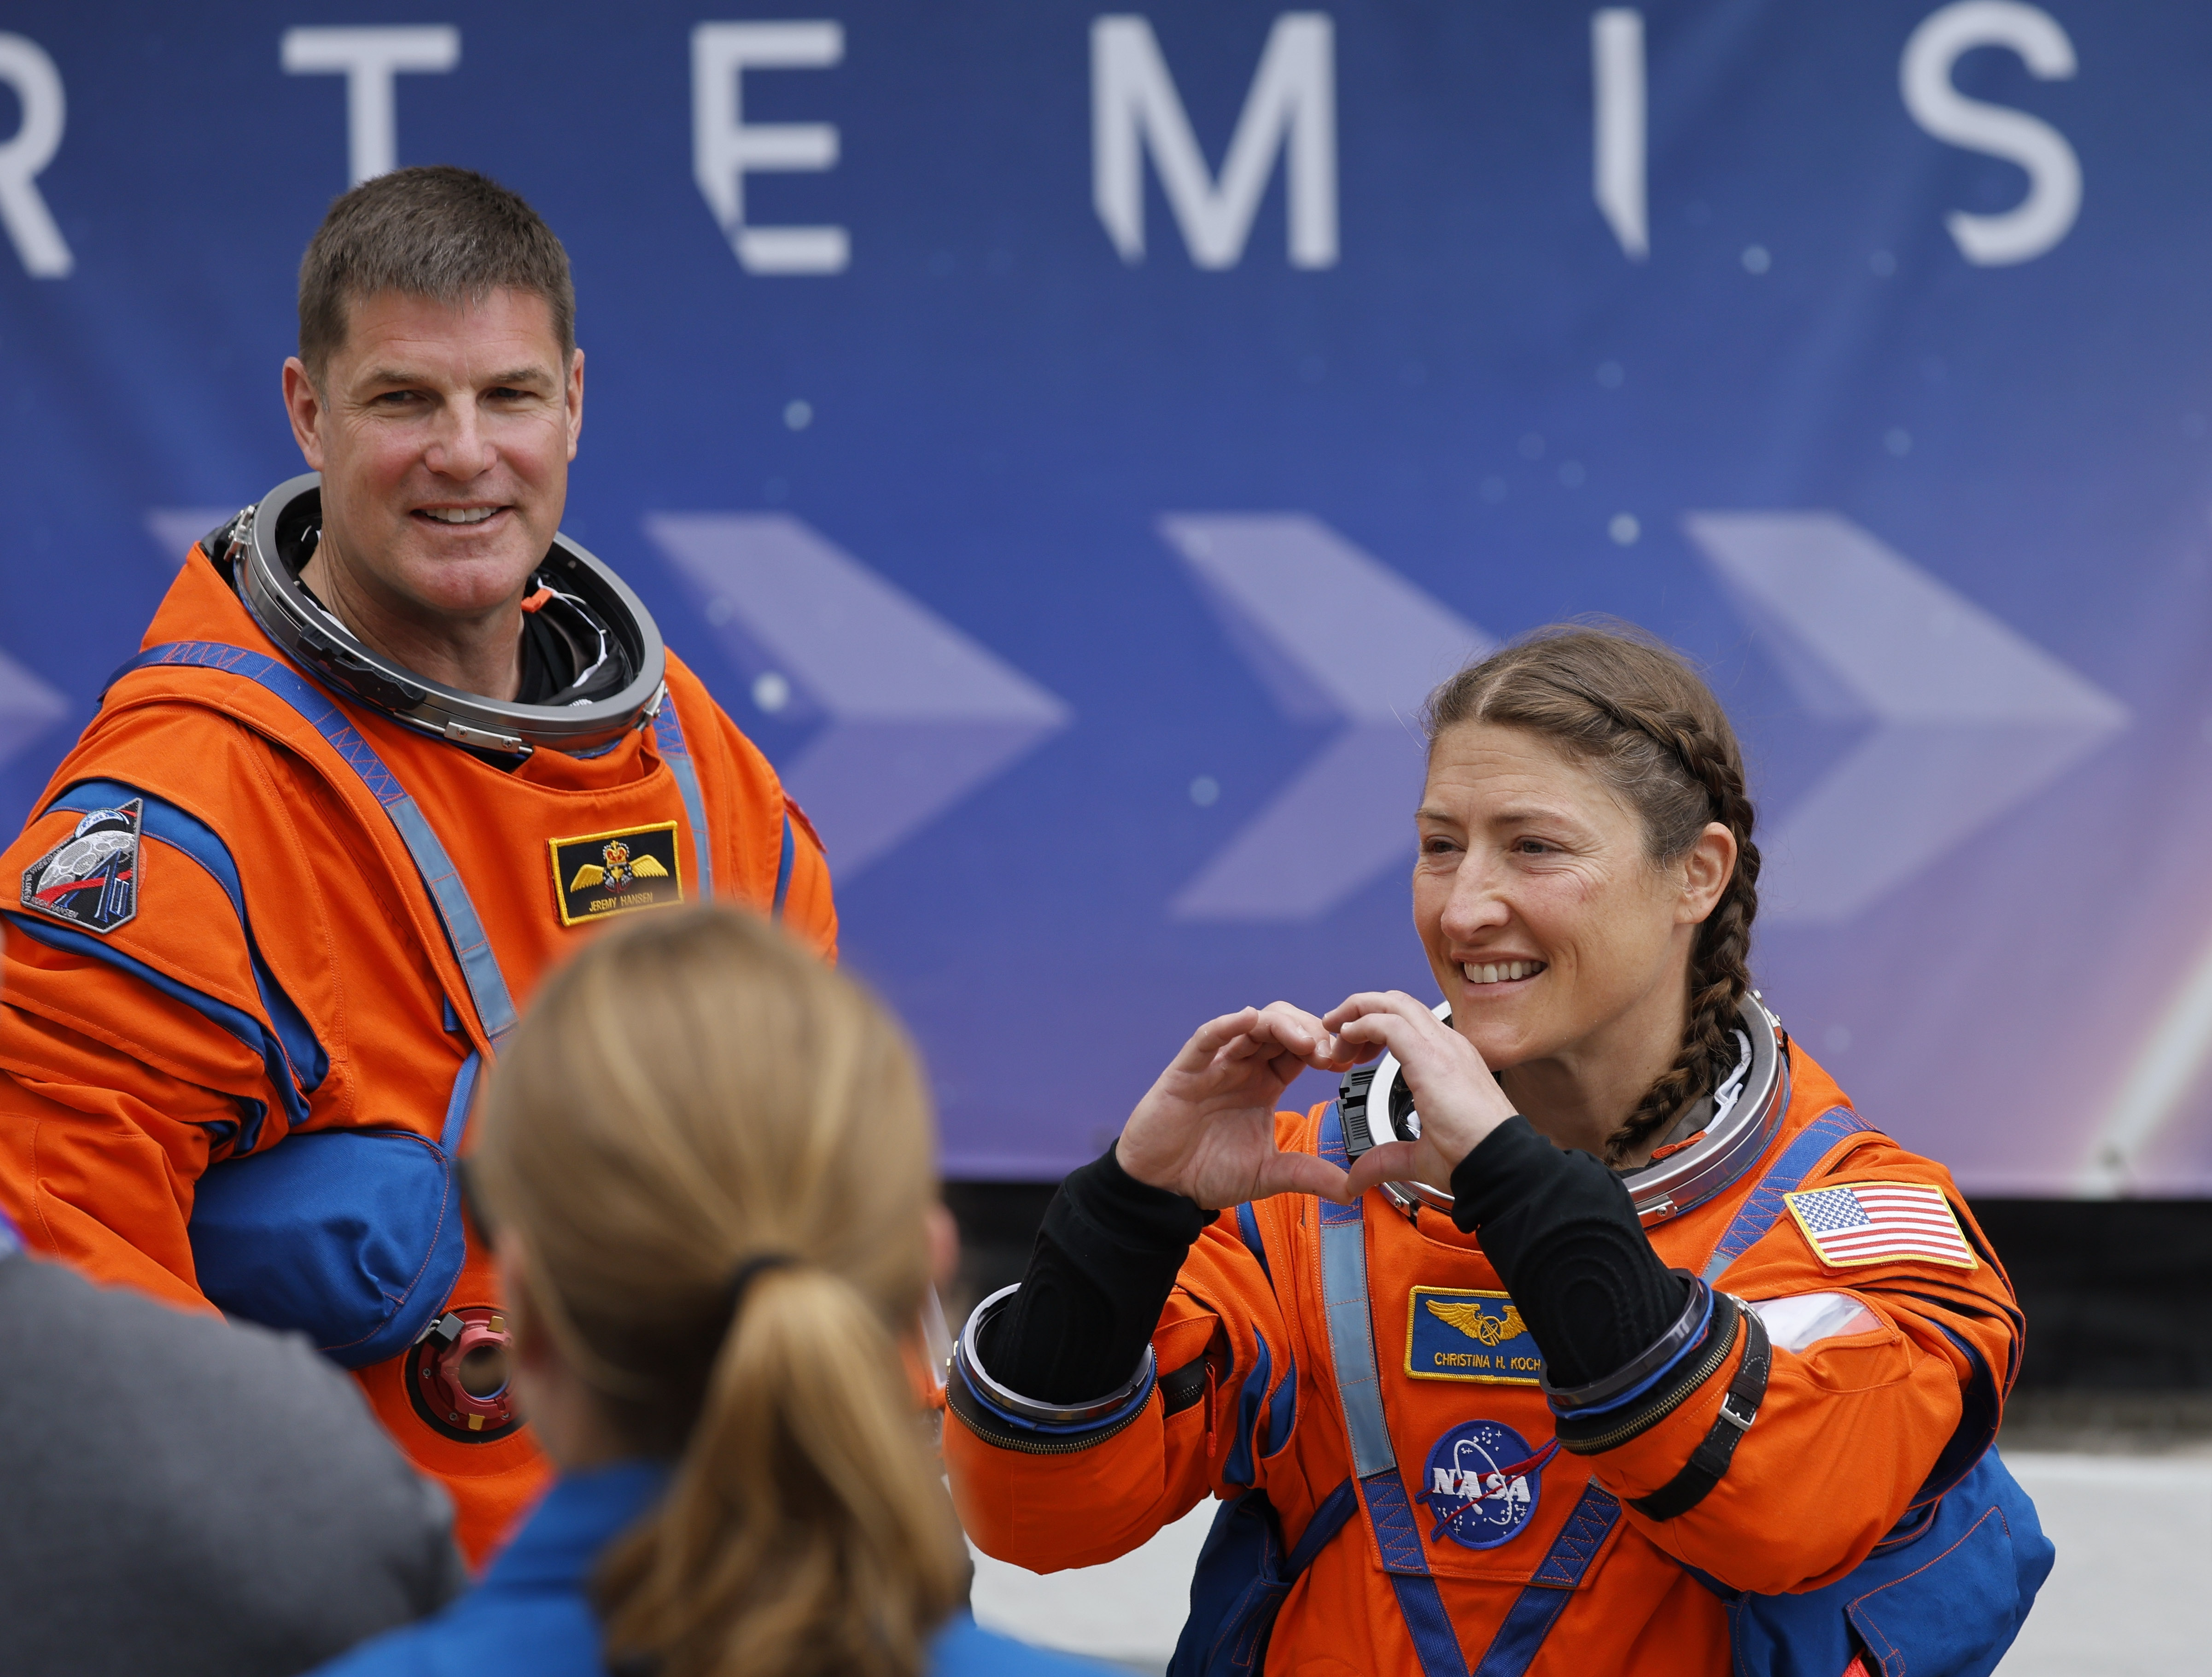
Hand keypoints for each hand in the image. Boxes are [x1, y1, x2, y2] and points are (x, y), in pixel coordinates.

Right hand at [1116, 1003, 1365, 1209]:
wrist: (1162, 1188)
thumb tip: (1352, 1188)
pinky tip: (1249, 1018)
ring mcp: (1215, 1064)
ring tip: (1305, 1042)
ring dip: (1283, 1025)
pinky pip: (1207, 1038)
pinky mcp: (1187, 1070)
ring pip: (1252, 1024)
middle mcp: (1243, 1067)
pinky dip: (1228, 1024)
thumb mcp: (1269, 1174)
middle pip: (1283, 1025)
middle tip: (1330, 1054)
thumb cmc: (1207, 1173)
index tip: (1345, 1063)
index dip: (1325, 1047)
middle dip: (1311, 1031)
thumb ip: (1308, 1174)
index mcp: (1265, 1083)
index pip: (1301, 1048)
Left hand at [1327, 991, 1518, 1198]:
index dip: (1373, 1027)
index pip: (1407, 1021)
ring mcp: (1443, 1047)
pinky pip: (1388, 1023)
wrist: (1501, 1163)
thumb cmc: (1474, 1158)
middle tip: (1333, 1030)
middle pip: (1397, 1003)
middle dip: (1360, 1010)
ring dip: (1356, 1013)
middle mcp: (1447, 1046)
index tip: (1351, 1050)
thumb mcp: (1419, 1156)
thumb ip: (1385, 1160)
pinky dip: (1361, 1025)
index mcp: (1448, 1060)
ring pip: (1392, 1004)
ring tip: (1334, 1032)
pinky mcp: (1432, 1057)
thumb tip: (1358, 1176)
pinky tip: (1346, 1040)